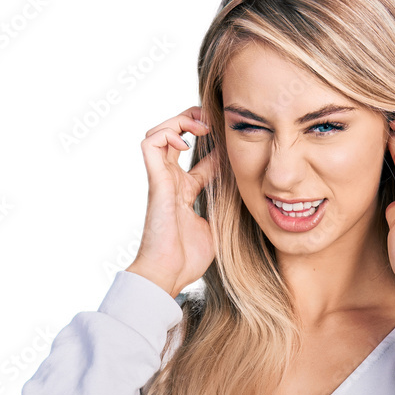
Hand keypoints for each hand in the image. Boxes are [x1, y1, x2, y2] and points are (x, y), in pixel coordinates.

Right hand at [126, 105, 218, 297]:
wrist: (169, 273)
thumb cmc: (188, 258)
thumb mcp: (217, 228)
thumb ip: (225, 209)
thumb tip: (243, 196)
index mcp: (185, 192)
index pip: (200, 159)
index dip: (216, 147)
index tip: (234, 145)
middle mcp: (172, 181)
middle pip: (176, 137)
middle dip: (193, 122)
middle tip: (214, 123)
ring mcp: (162, 179)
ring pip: (159, 133)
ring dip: (179, 121)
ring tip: (201, 126)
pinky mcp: (155, 181)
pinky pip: (151, 143)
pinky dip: (167, 133)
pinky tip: (187, 142)